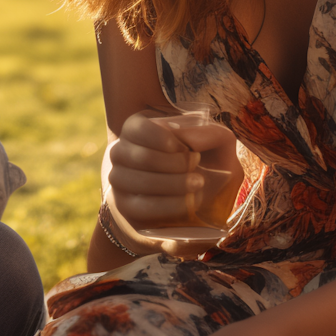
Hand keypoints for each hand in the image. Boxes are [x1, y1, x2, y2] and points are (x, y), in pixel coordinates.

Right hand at [105, 109, 241, 239]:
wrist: (204, 189)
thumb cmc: (206, 157)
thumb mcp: (216, 141)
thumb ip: (209, 133)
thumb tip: (190, 143)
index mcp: (135, 128)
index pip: (138, 129)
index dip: (165, 139)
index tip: (187, 148)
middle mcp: (120, 152)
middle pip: (143, 158)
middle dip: (176, 164)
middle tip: (197, 166)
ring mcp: (119, 180)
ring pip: (142, 183)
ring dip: (175, 184)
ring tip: (198, 183)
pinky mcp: (126, 207)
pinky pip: (142, 208)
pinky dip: (170, 205)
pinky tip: (189, 202)